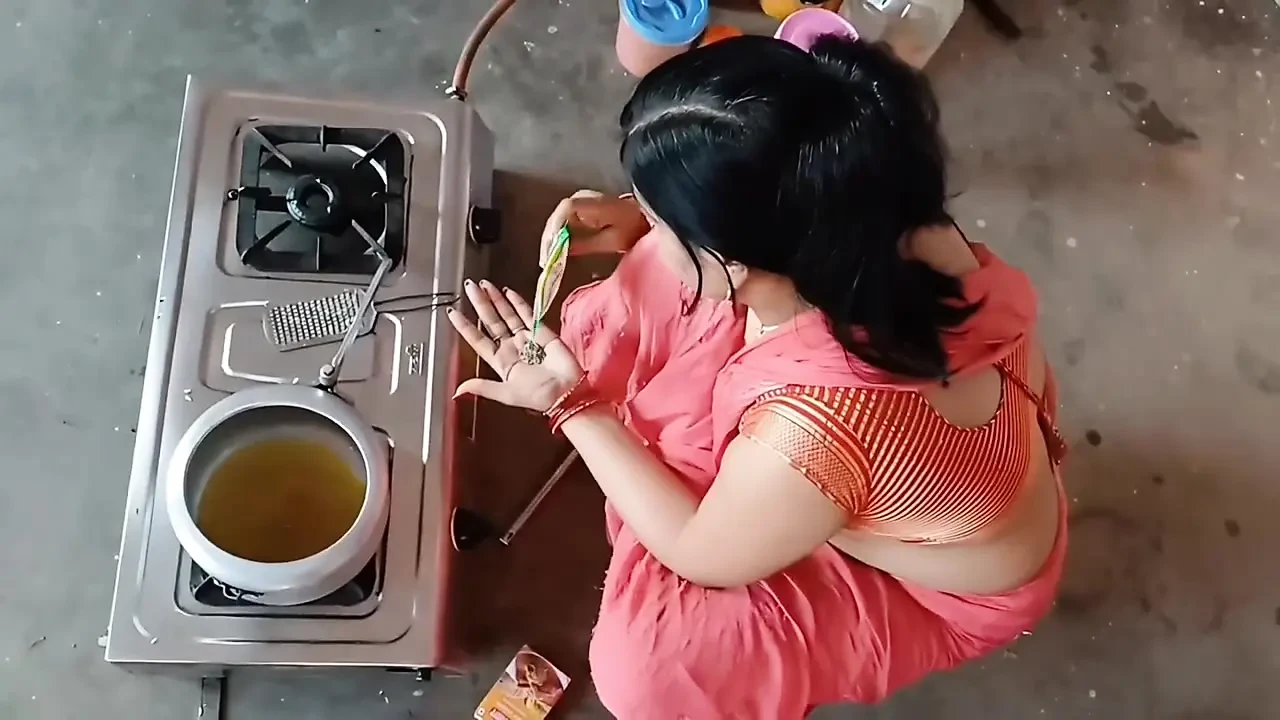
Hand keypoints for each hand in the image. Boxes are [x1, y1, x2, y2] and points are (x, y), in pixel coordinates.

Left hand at [447, 279, 582, 412]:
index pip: (478, 340)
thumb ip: (482, 387)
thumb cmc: (538, 397)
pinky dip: (518, 303)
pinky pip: (528, 314)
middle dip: (481, 304)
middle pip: (491, 321)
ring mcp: (527, 338)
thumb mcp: (505, 394)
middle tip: (470, 287)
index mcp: (501, 362)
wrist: (566, 393)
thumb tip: (457, 390)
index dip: (465, 326)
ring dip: (496, 300)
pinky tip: (509, 292)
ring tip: (485, 285)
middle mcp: (511, 347)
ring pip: (507, 315)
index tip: (452, 312)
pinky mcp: (543, 332)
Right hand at [539, 190, 649, 267]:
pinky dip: (559, 237)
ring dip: (552, 239)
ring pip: (558, 220)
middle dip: (550, 239)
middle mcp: (583, 197)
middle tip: (546, 260)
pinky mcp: (579, 210)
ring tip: (548, 259)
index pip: (567, 208)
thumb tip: (562, 250)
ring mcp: (580, 201)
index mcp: (594, 202)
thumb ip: (585, 244)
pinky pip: (563, 222)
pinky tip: (555, 252)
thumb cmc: (633, 229)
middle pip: (558, 216)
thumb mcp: (612, 241)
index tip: (552, 248)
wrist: (644, 219)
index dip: (556, 227)